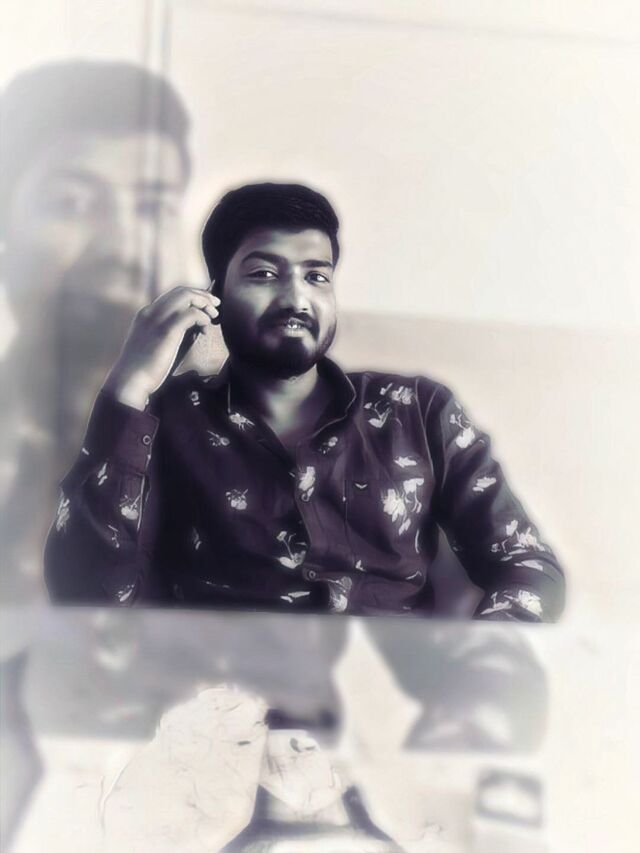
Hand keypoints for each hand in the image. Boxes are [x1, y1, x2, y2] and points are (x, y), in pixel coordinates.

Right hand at [102, 285, 219, 409]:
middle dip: (202, 296)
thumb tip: (190, 330)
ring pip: (186, 297)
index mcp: (146, 314)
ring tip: (214, 315)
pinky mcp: (167, 330)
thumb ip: (166, 333)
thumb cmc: (143, 369)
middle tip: (216, 305)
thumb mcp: (152, 344)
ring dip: (204, 303)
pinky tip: (205, 329)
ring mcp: (158, 319)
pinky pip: (191, 314)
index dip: (192, 296)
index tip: (205, 305)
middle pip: (181, 291)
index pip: (172, 295)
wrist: (129, 380)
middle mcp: (151, 311)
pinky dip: (202, 317)